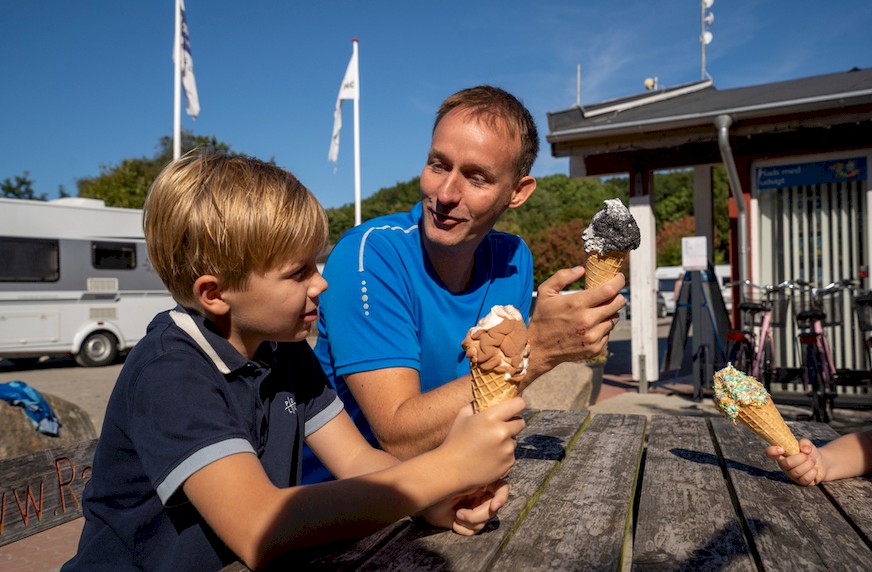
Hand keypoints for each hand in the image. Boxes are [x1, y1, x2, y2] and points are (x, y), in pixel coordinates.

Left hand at [419, 480, 509, 534]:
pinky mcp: (468, 524)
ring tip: (456, 515)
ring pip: (484, 521)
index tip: (494, 506)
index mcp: (480, 482)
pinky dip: (464, 528)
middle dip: (479, 514)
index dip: (501, 498)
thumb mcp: (459, 481)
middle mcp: (479, 496)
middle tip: (461, 513)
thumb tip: (490, 494)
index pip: (501, 488)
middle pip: (493, 509)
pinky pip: (474, 530)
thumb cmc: (438, 486)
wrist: (423, 499)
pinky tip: (454, 522)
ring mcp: (474, 510)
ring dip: (469, 521)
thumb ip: (477, 482)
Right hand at [438, 397, 524, 491]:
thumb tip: (486, 397)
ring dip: (506, 441)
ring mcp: (507, 449)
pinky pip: (511, 455)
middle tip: (501, 427)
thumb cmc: (455, 440)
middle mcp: (502, 432)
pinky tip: (489, 458)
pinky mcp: (508, 464)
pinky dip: (503, 456)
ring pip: (514, 440)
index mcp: (491, 417)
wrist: (451, 469)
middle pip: (520, 422)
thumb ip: (477, 404)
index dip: (517, 404)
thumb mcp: (463, 416)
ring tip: (488, 447)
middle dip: (513, 423)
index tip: (515, 406)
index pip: (518, 404)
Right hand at [525, 266, 624, 381]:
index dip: (618, 281)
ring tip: (596, 312)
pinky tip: (589, 326)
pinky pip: (608, 332)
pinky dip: (602, 327)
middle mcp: (587, 320)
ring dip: (609, 312)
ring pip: (615, 318)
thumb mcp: (545, 292)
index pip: (609, 290)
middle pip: (618, 303)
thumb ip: (562, 276)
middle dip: (617, 296)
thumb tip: (582, 269)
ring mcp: (592, 336)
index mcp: (576, 304)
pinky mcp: (595, 348)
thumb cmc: (543, 317)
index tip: (619, 277)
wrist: (539, 348)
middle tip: (610, 294)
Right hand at [765, 439, 824, 484]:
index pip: (770, 453)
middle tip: (807, 455)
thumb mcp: (807, 444)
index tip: (781, 449)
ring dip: (808, 464)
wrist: (820, 462)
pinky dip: (813, 472)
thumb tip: (805, 450)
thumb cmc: (809, 452)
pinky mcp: (801, 482)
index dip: (772, 451)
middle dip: (800, 458)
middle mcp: (784, 465)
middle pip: (786, 463)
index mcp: (782, 454)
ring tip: (812, 461)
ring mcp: (792, 475)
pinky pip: (805, 478)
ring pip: (797, 471)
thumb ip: (805, 443)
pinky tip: (814, 469)